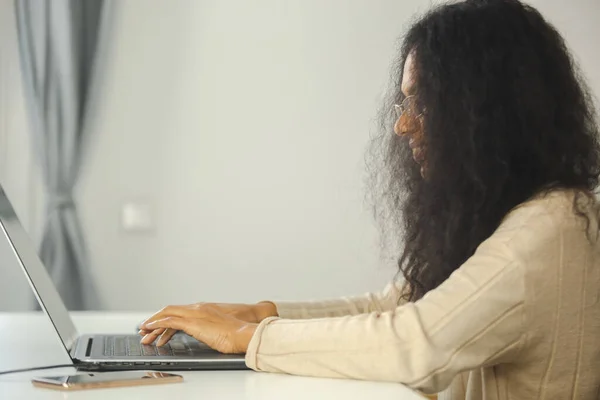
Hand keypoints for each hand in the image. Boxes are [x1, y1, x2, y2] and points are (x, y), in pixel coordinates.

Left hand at [139, 302, 276, 345]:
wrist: (245, 332)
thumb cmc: (237, 333)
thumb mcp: (220, 329)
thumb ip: (209, 328)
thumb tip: (206, 334)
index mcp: (204, 309)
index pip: (179, 311)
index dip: (166, 318)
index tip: (157, 326)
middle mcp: (197, 308)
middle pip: (170, 310)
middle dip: (155, 320)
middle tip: (145, 330)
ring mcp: (195, 313)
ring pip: (167, 314)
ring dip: (153, 324)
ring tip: (144, 334)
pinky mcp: (194, 322)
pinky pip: (169, 321)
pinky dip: (157, 324)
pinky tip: (150, 330)